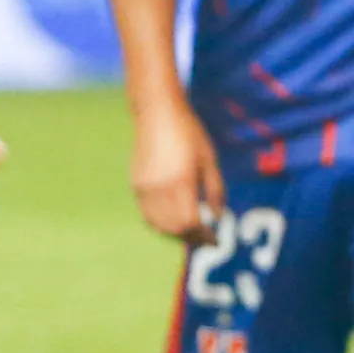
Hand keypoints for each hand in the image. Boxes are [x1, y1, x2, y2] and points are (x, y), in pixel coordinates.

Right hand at [129, 89, 224, 242]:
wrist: (157, 113)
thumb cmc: (189, 133)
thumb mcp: (209, 160)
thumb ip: (216, 190)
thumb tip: (219, 217)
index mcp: (180, 181)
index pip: (189, 222)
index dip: (203, 236)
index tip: (216, 239)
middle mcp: (159, 188)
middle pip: (173, 228)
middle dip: (191, 238)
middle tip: (206, 239)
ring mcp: (143, 188)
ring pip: (158, 225)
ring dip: (175, 234)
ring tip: (192, 232)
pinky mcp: (135, 184)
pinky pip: (147, 215)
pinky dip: (161, 224)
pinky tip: (174, 221)